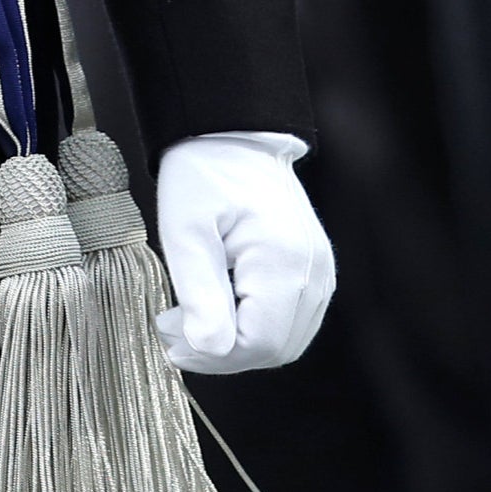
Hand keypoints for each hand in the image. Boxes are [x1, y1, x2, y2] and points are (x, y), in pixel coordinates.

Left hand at [155, 133, 334, 373]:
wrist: (233, 136)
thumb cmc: (204, 174)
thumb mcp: (185, 230)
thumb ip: (199, 293)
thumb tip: (210, 348)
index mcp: (284, 260)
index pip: (257, 344)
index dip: (211, 355)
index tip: (169, 335)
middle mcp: (315, 272)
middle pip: (274, 350)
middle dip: (222, 353)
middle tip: (173, 329)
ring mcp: (320, 272)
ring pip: (284, 342)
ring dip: (238, 344)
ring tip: (193, 317)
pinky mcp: (315, 270)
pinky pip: (291, 322)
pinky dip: (255, 327)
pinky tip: (221, 306)